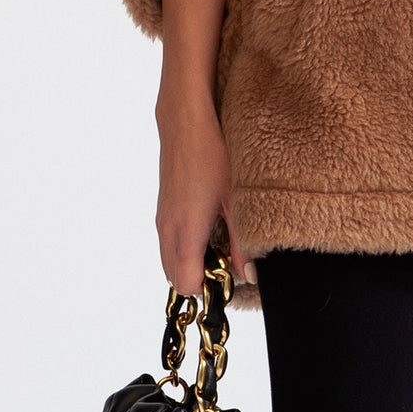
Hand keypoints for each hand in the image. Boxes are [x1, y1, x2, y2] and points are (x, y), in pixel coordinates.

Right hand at [155, 99, 254, 294]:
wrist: (185, 122)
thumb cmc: (211, 155)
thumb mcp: (235, 201)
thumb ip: (241, 243)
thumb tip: (249, 275)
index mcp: (185, 234)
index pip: (187, 287)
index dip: (210, 289)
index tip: (230, 275)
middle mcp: (167, 231)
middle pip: (176, 278)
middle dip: (201, 277)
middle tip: (227, 257)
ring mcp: (162, 219)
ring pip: (171, 259)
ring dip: (193, 260)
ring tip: (220, 237)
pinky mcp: (163, 208)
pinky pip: (169, 241)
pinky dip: (186, 244)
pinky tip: (209, 221)